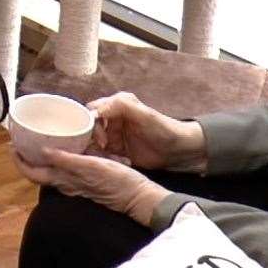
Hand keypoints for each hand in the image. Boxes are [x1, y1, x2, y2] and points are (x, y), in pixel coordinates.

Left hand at [12, 147, 171, 226]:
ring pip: (52, 170)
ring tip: (41, 138)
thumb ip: (67, 160)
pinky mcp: (87, 180)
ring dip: (43, 156)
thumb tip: (43, 151)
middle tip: (24, 138)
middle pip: (39, 172)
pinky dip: (60, 157)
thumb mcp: (92, 167)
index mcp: (64, 180)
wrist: (139, 197)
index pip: (32, 173)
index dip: (19, 161)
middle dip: (28, 157)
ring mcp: (76, 183)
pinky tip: (68, 146)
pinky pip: (67, 168)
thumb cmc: (117, 182)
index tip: (12, 144)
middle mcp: (66, 184)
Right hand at [87, 92, 207, 172]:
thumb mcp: (143, 114)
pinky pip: (101, 153)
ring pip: (92, 142)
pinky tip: (119, 162)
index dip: (90, 124)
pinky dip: (105, 159)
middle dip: (91, 139)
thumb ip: (120, 106)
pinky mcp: (115, 149)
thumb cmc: (163, 129)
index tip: (100, 139)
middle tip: (104, 149)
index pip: (91, 111)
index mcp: (116, 104)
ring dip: (97, 151)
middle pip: (88, 127)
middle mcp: (111, 118)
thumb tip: (94, 109)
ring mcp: (113, 134)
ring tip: (111, 158)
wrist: (179, 150)